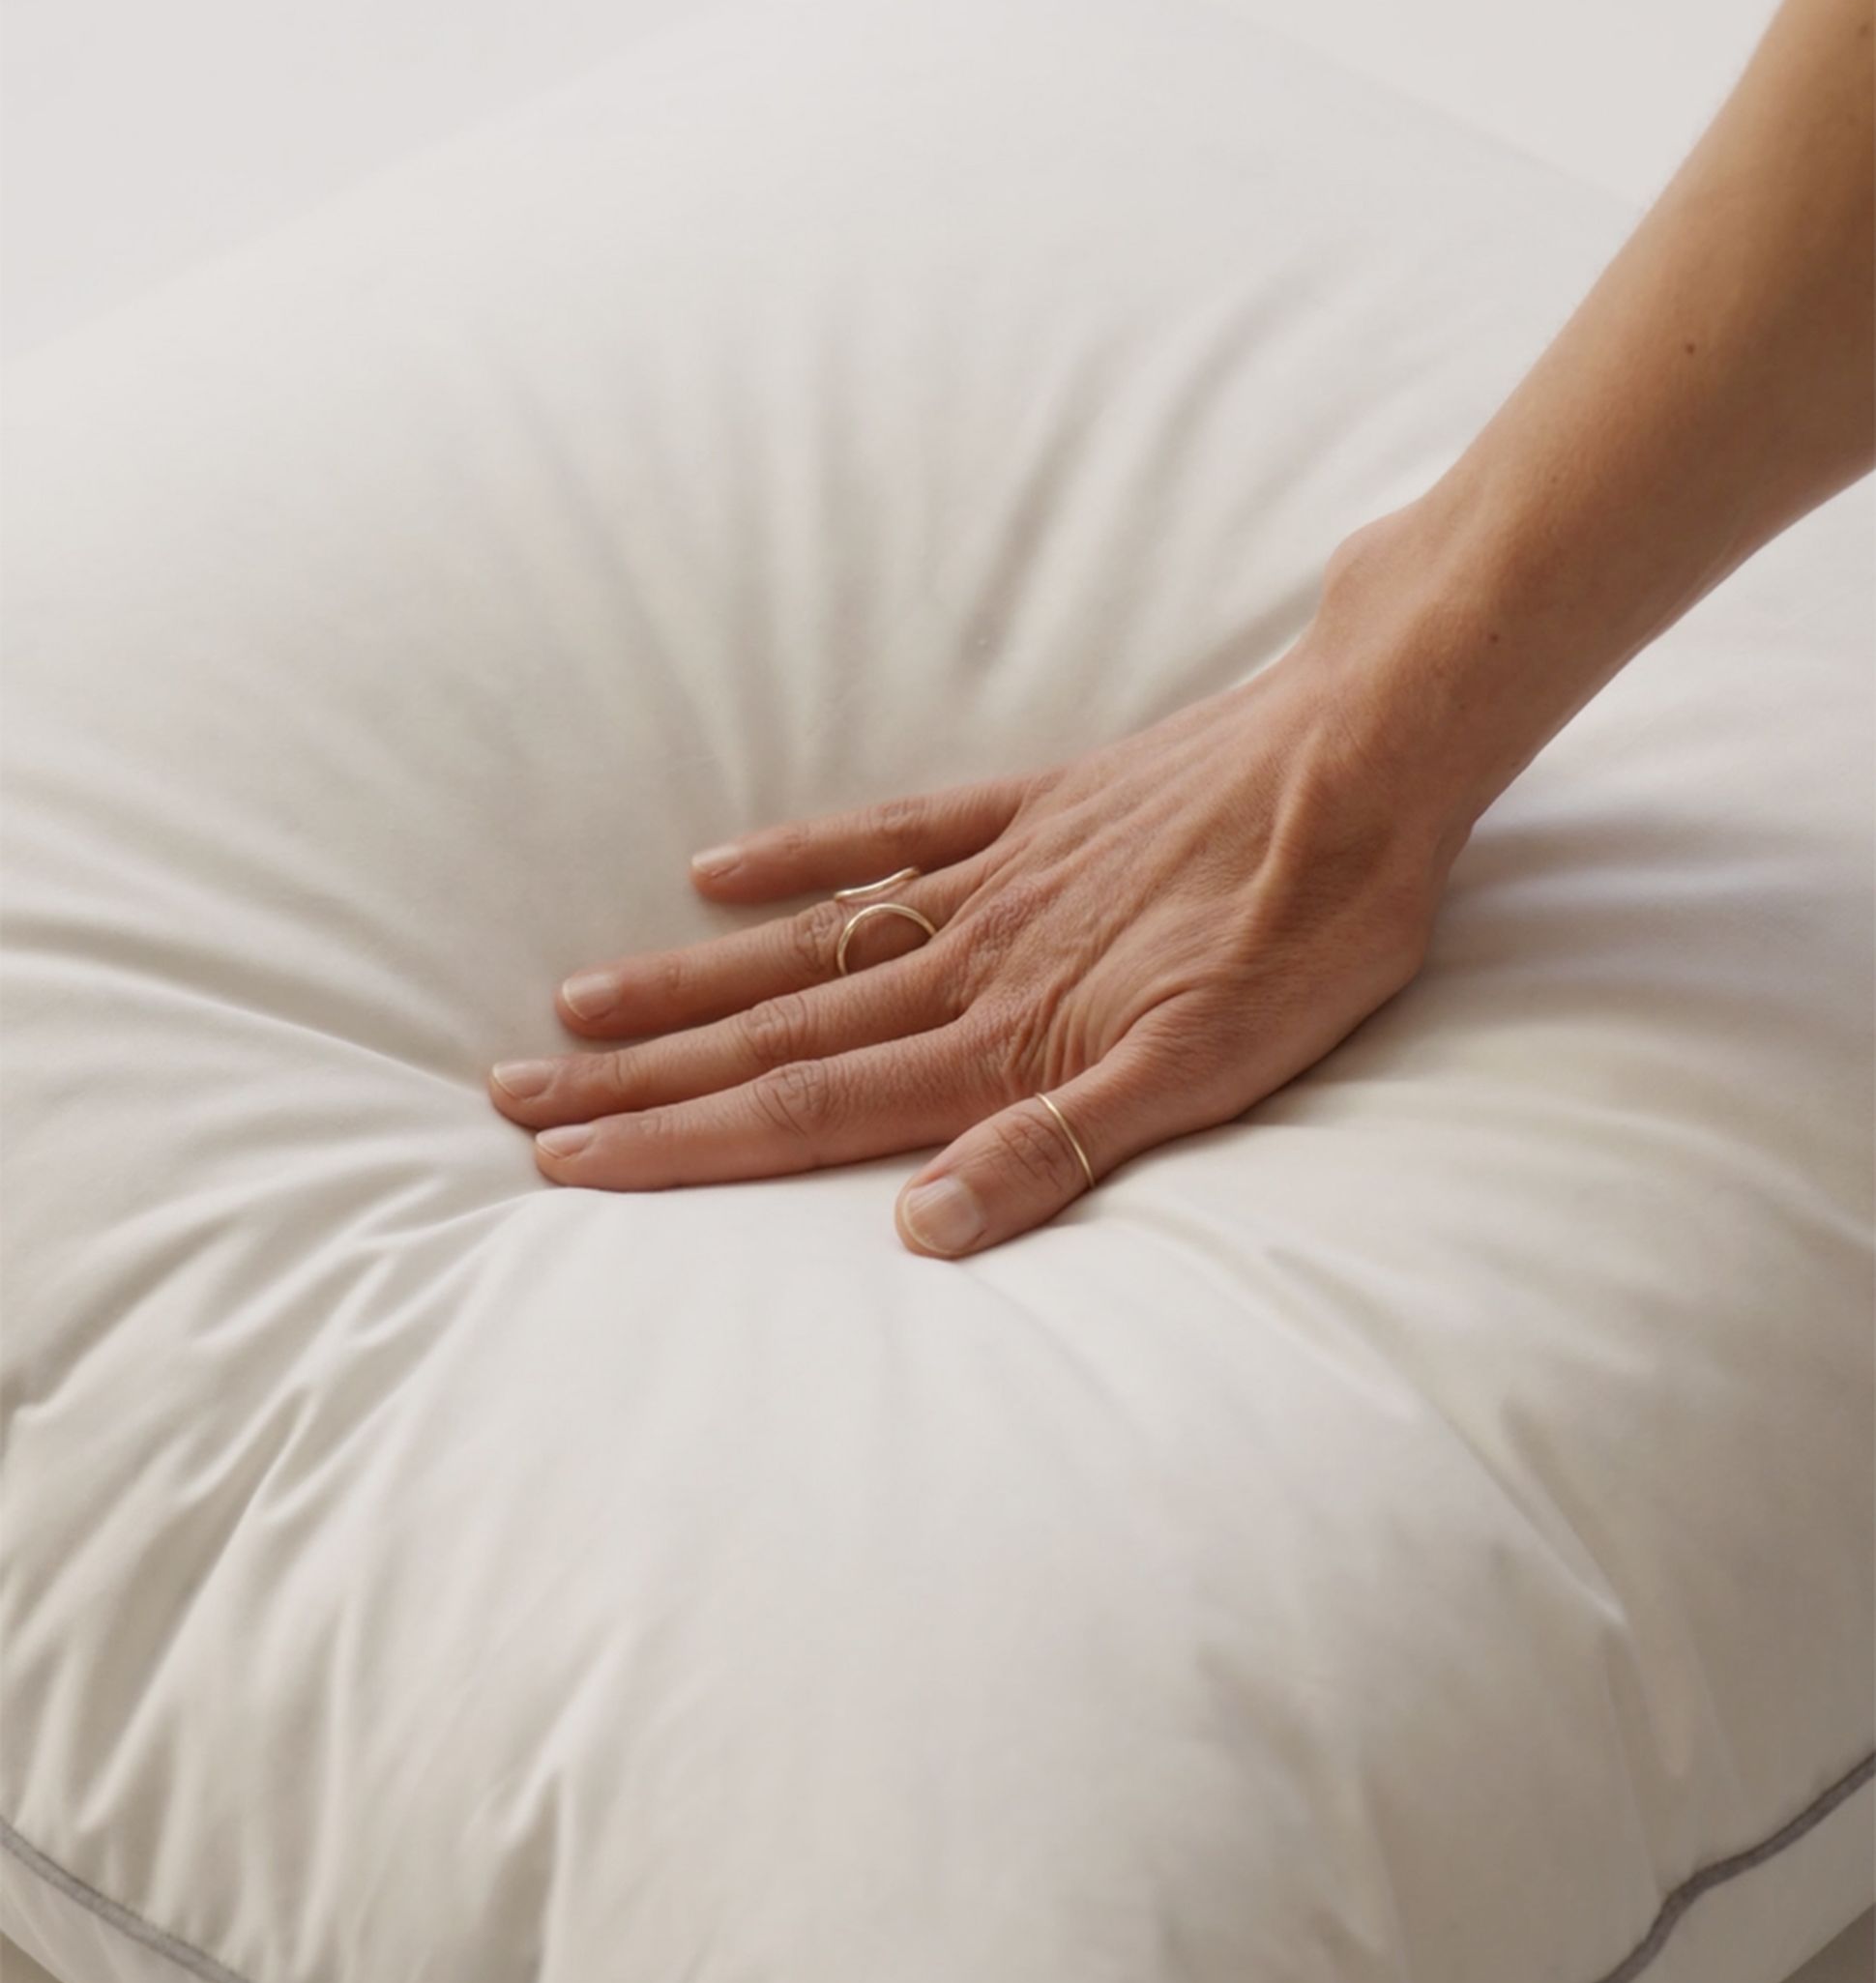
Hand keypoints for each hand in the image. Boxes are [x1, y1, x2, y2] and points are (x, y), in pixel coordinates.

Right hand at [486, 631, 1458, 1256]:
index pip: (809, 1109)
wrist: (1369, 755)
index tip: (570, 1169)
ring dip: (684, 984)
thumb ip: (1063, 1146)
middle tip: (514, 1102)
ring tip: (574, 1008)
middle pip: (773, 1032)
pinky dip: (798, 858)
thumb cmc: (1309, 931)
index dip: (684, 1143)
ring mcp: (988, 879)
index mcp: (1002, 1037)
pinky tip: (719, 869)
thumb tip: (921, 1227)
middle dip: (638, 1079)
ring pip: (803, 944)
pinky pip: (887, 833)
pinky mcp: (1029, 811)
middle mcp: (967, 959)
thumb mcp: (1213, 1071)